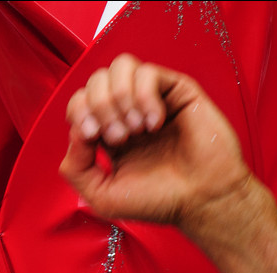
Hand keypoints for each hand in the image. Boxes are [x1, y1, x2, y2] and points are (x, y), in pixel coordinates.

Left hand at [59, 54, 251, 236]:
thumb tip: (76, 132)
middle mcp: (128, 112)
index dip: (79, 113)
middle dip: (100, 107)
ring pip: (120, 66)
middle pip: (96, 81)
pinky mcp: (177, 91)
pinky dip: (144, 97)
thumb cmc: (158, 201)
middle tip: (119, 138)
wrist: (201, 200)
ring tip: (136, 128)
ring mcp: (152, 98)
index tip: (93, 138)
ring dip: (120, 97)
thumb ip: (76, 168)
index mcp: (108, 133)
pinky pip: (147, 73)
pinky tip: (155, 123)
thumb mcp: (101, 196)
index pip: (80, 102)